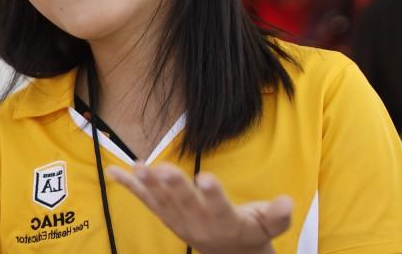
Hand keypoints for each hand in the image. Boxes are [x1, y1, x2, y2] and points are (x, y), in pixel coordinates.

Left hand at [107, 162, 292, 253]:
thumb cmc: (250, 233)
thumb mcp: (269, 227)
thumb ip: (277, 216)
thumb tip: (287, 202)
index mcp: (225, 223)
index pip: (219, 208)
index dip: (213, 195)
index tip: (206, 178)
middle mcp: (198, 223)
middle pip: (185, 204)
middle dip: (174, 187)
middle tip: (164, 169)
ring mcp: (178, 220)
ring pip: (162, 202)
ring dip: (148, 185)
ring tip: (138, 167)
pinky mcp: (165, 215)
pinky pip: (145, 200)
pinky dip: (129, 186)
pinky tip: (114, 171)